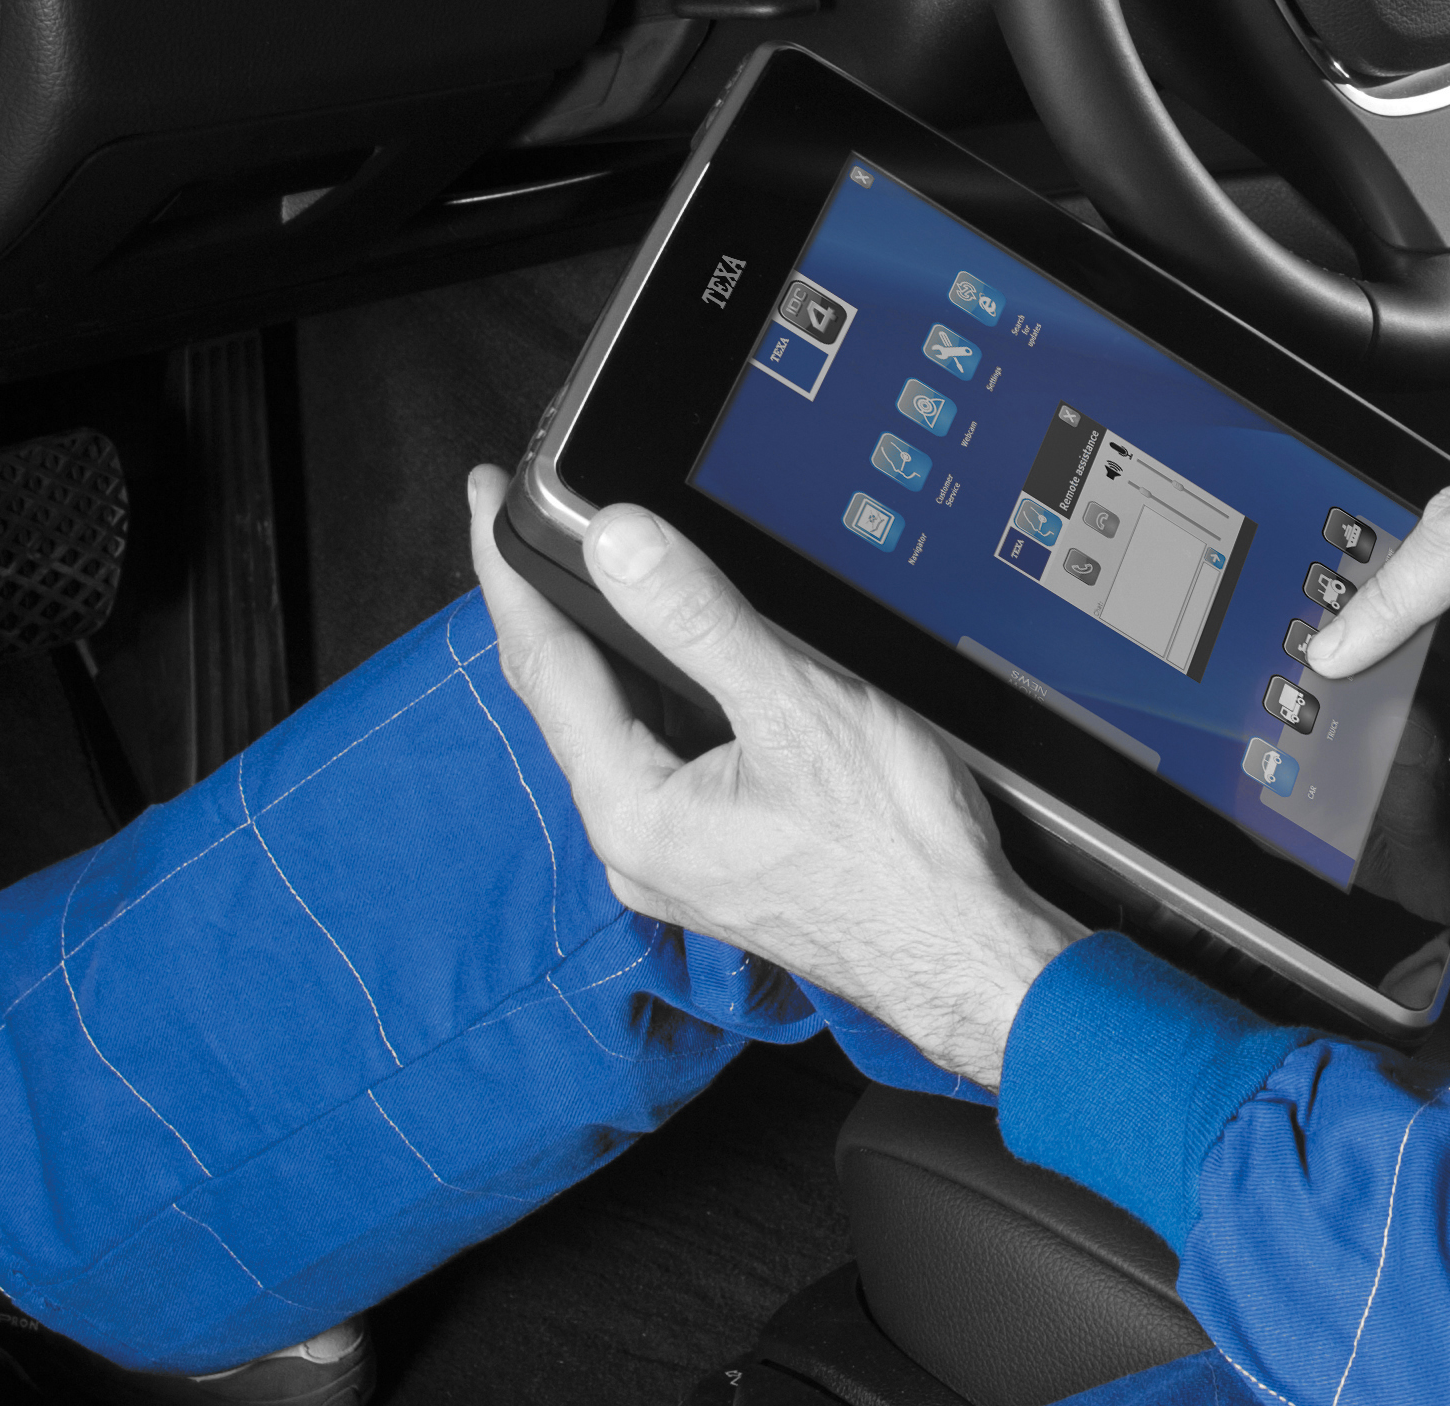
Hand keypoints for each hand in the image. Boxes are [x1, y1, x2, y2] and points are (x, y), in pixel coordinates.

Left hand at [466, 466, 1080, 1082]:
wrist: (965, 952)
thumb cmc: (898, 852)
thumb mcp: (798, 708)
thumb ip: (700, 621)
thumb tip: (617, 541)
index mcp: (631, 811)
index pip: (544, 665)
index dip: (509, 573)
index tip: (485, 497)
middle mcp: (636, 842)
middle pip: (567, 696)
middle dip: (543, 602)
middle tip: (521, 514)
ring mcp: (678, 855)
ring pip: (617, 724)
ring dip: (602, 643)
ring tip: (593, 567)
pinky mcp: (724, 854)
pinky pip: (662, 750)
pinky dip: (654, 688)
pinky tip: (676, 655)